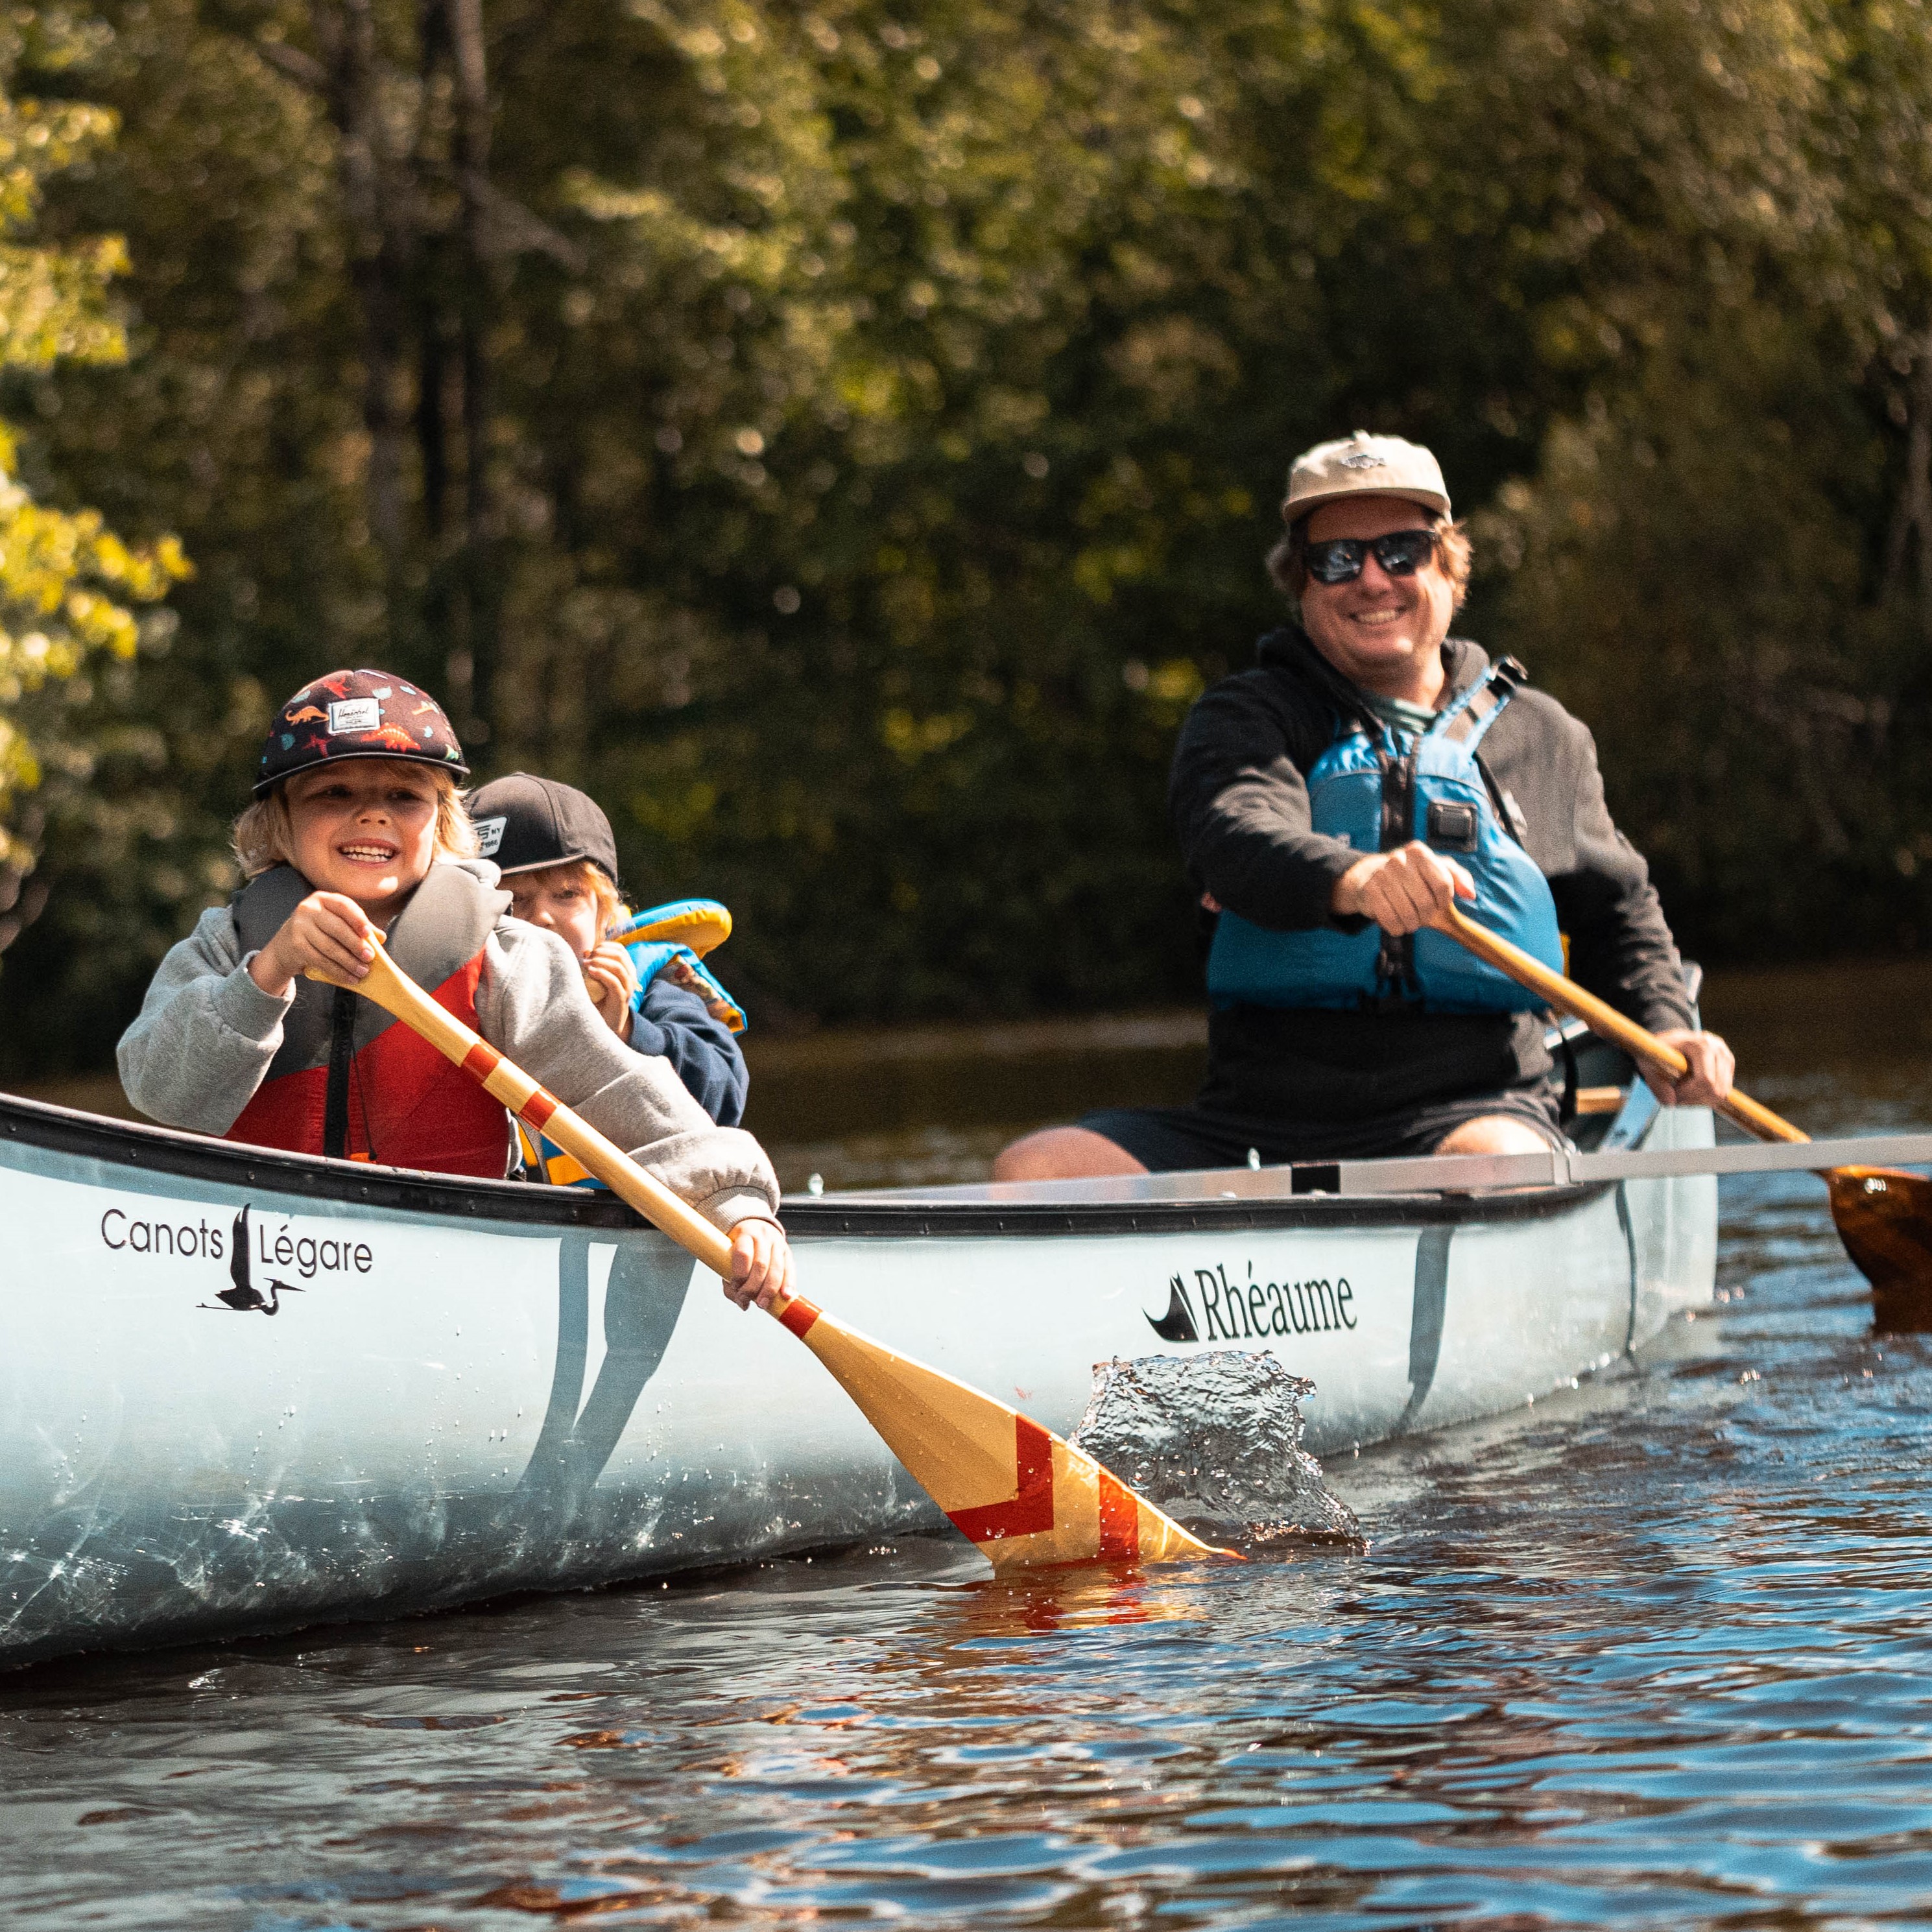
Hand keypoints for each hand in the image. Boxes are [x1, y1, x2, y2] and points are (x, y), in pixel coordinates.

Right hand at [249, 892, 377, 997]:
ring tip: (362, 971)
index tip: (369, 934)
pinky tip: (349, 978)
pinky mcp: (295, 945)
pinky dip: (337, 971)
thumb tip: (381, 937)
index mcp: (323, 899)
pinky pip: (320, 960)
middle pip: (338, 928)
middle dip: (356, 945)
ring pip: (329, 947)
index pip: (344, 905)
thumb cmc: (318, 931)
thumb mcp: (335, 923)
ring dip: (348, 962)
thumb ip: (357, 927)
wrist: (284, 945)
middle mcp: (309, 909)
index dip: (358, 919)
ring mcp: (299, 926)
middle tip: (370, 958)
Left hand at [583, 941, 637, 1041]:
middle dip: (601, 953)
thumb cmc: (598, 1000)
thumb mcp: (594, 979)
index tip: (591, 950)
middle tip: (586, 958)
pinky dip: (602, 974)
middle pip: (620, 955)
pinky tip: (590, 972)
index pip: (620, 950)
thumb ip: (592, 965)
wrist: (604, 1024)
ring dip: (600, 962)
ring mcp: (627, 989)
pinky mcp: (621, 999)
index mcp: (626, 970)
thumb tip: (586, 951)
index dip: (605, 946)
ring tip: (586, 964)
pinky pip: (614, 982)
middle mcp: (630, 978)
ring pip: (619, 967)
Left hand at [722, 1217, 792, 1310]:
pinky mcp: (788, 1252)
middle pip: (761, 1264)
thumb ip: (729, 1277)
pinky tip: (785, 1296)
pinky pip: (790, 1270)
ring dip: (769, 1290)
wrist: (755, 1225)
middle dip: (753, 1287)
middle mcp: (763, 1236)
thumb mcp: (728, 1253)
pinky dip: (788, 1285)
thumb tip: (740, 1300)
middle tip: (746, 1300)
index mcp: (745, 1234)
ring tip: (762, 1304)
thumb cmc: (738, 1244)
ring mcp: (778, 1243)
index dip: (739, 1275)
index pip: (743, 1254)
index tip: (735, 1288)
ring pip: (777, 1268)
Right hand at [1331, 840, 1474, 934]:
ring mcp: (1381, 874)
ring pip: (1407, 914)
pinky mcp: (1368, 891)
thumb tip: (1471, 895)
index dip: (1444, 901)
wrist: (1373, 875)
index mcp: (1419, 852)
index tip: (1440, 904)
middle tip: (1424, 917)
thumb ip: (1459, 879)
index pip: (1443, 884)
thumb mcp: (1437, 870)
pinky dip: (1397, 928)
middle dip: (1428, 916)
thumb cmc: (1413, 876)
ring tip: (1411, 921)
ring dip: (1412, 924)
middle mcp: (1398, 859)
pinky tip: (1397, 924)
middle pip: (1425, 902)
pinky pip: (1390, 920)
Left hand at [1643, 1027, 1734, 1108]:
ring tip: (1683, 1092)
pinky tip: (1692, 1090)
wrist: (1670, 1039)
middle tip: (1677, 1097)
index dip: (1689, 1094)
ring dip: (1701, 1099)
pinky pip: (1724, 1090)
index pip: (1705, 1080)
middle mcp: (1718, 1048)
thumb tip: (1670, 1103)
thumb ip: (1655, 1083)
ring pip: (1722, 1093)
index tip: (1673, 1096)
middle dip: (1694, 1099)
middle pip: (1716, 1089)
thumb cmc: (1657, 1051)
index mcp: (1701, 1045)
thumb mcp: (1648, 1064)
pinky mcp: (1729, 1065)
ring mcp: (1726, 1056)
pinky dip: (1708, 1096)